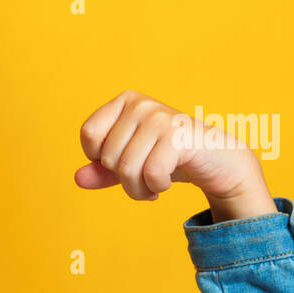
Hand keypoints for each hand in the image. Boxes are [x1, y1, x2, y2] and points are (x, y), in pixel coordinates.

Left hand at [74, 90, 275, 219]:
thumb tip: (78, 179)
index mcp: (125, 102)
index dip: (99, 158)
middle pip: (108, 157)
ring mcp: (160, 118)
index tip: (122, 160)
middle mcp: (141, 104)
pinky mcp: (179, 136)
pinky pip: (151, 173)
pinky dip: (156, 187)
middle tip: (143, 179)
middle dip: (124, 180)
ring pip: (127, 169)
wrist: (215, 159)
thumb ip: (102, 171)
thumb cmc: (168, 157)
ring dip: (139, 190)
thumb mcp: (131, 163)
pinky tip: (166, 182)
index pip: (89, 135)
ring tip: (153, 186)